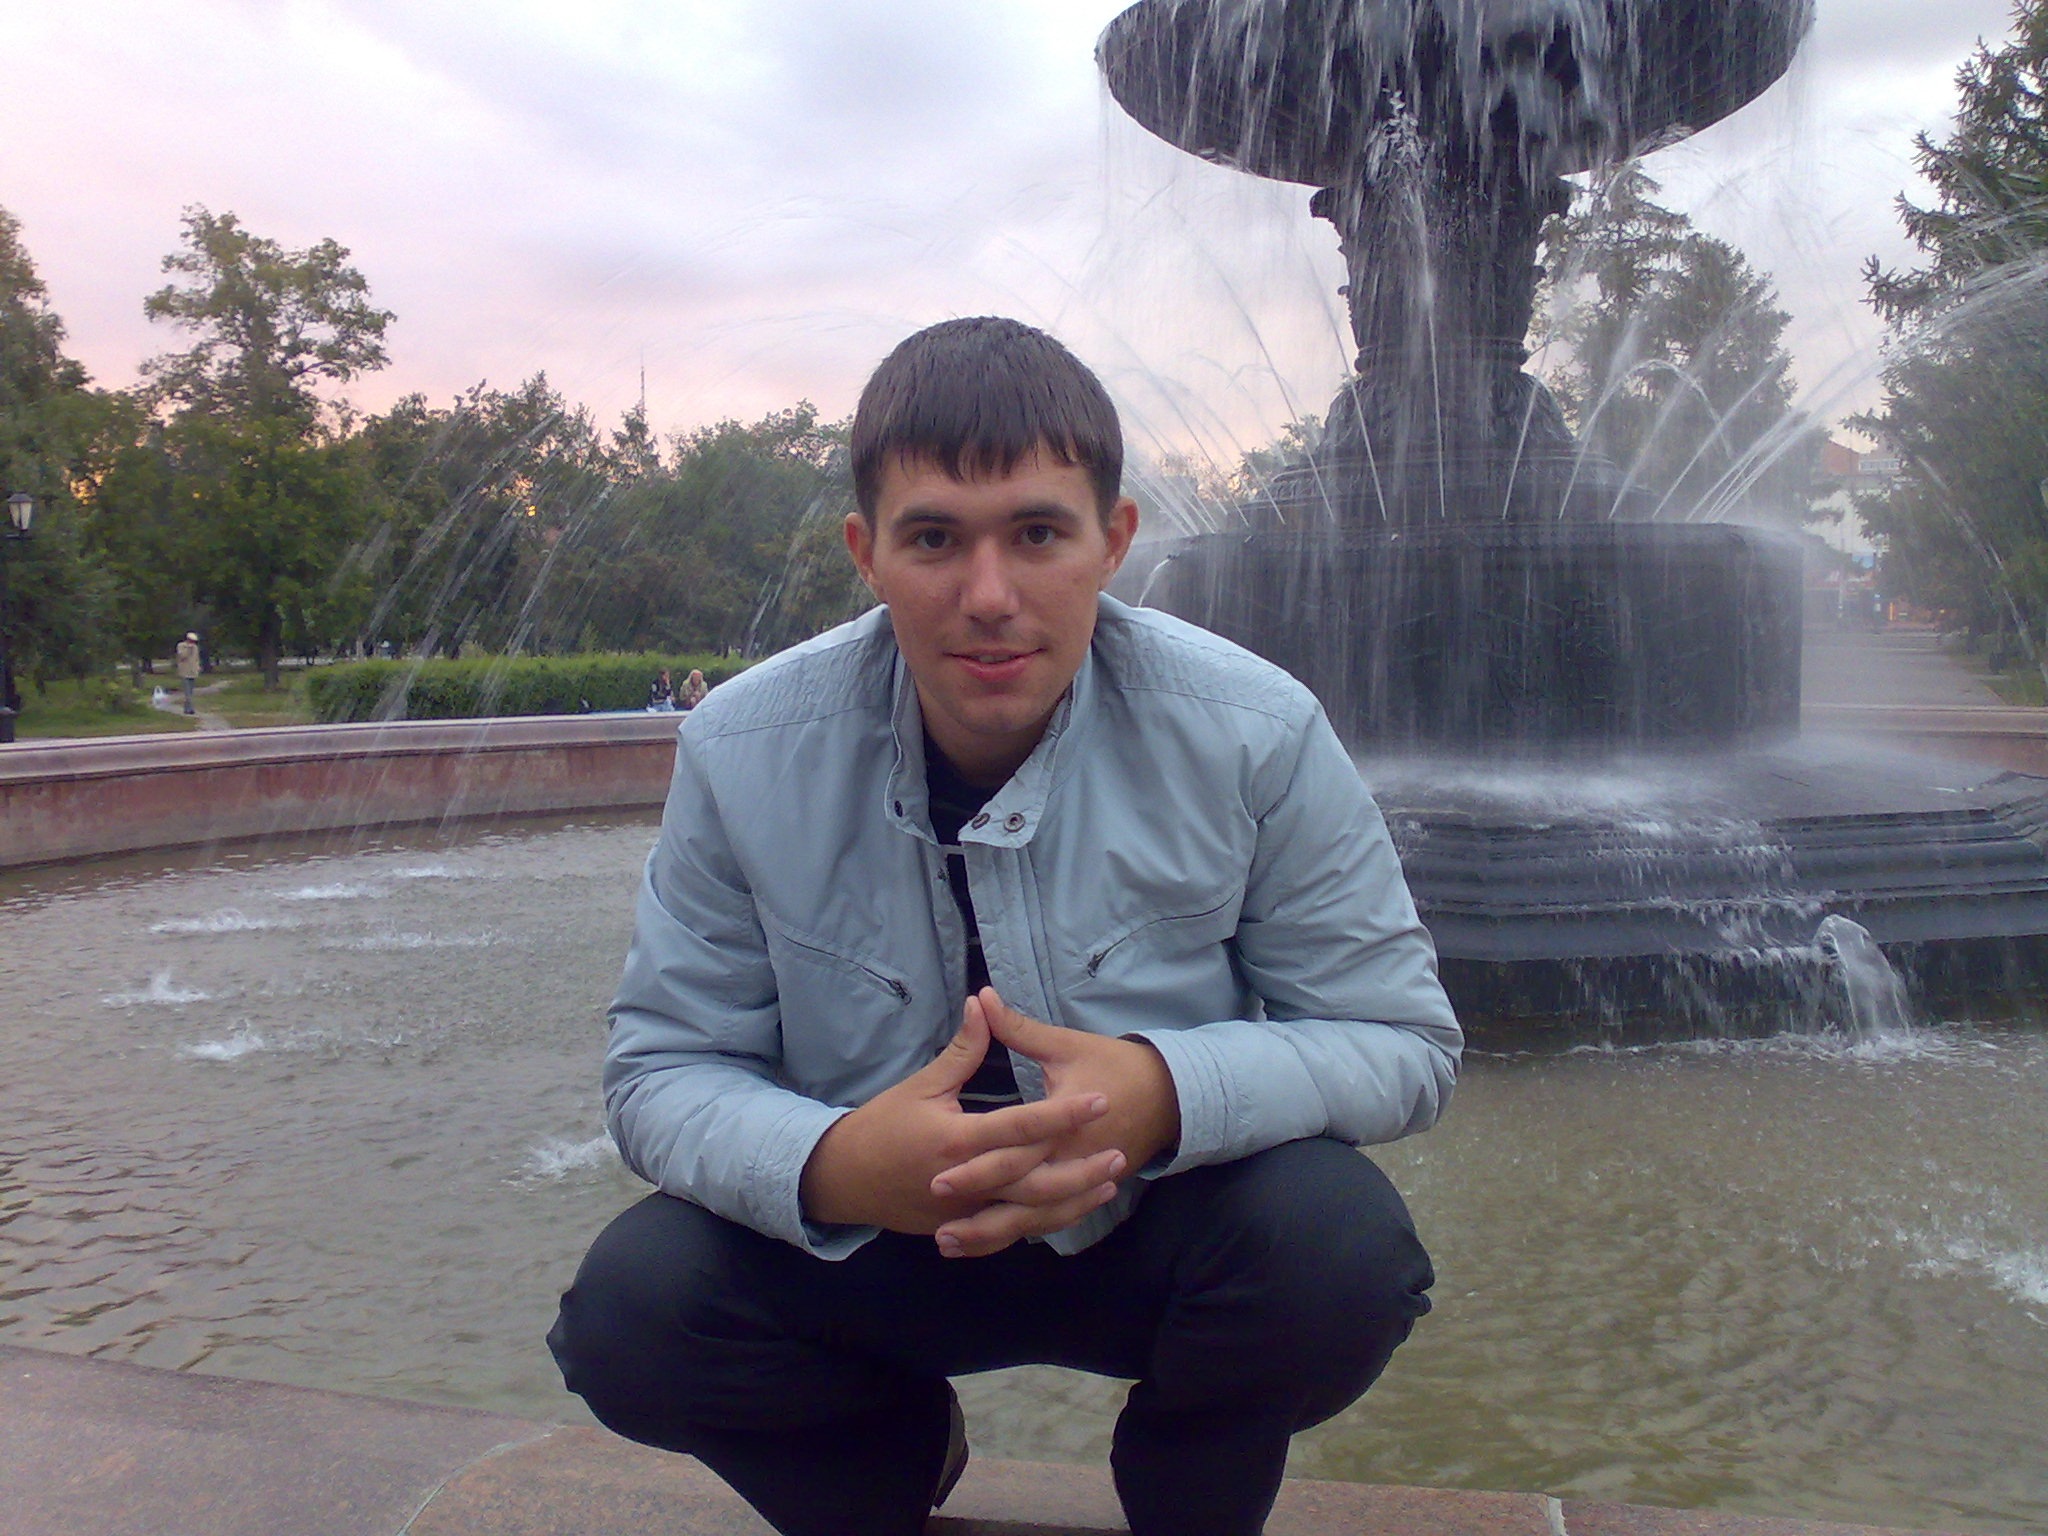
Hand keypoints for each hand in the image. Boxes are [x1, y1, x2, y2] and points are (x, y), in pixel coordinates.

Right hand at [799, 997, 1125, 1239]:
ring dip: (1071, 1201)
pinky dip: (1043, 1220)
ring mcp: (965, 1211)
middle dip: (1080, 1170)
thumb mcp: (922, 1084)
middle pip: (1035, 1180)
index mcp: (958, 1140)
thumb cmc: (881, 1125)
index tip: (1098, 1101)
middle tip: (1120, 1153)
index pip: (1022, 1127)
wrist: (842, 1179)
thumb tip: (983, 1003)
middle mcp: (967, 1182)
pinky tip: (1071, 1209)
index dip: (1063, 1114)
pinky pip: (1010, 1228)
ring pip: (1029, 1213)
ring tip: (1108, 1184)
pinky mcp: (963, 1225)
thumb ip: (962, 1050)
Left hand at [930, 988, 1181, 1258]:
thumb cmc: (1115, 1065)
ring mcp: (1080, 1181)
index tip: (938, 1178)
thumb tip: (981, 998)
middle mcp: (1071, 1160)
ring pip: (1034, 1219)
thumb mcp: (1065, 1046)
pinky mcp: (1084, 1191)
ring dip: (992, 1234)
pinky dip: (1018, 1232)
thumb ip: (1018, 1029)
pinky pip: (1049, 1220)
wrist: (1171, 1095)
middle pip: (1021, 1196)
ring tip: (947, 1244)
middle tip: (936, 1227)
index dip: (977, 1169)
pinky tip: (984, 1241)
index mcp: (1064, 1124)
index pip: (1015, 1153)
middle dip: (979, 1215)